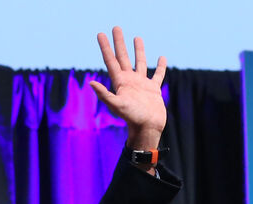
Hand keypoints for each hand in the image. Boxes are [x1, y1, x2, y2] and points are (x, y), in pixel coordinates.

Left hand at [89, 27, 166, 151]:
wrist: (147, 128)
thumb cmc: (132, 118)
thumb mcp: (117, 105)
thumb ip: (105, 94)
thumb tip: (91, 83)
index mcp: (120, 82)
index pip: (110, 60)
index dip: (105, 47)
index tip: (101, 34)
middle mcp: (130, 81)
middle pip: (123, 57)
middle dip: (119, 42)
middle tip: (116, 28)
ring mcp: (142, 84)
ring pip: (140, 62)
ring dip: (138, 50)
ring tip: (137, 38)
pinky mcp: (153, 90)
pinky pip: (158, 75)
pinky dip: (161, 66)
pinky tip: (162, 57)